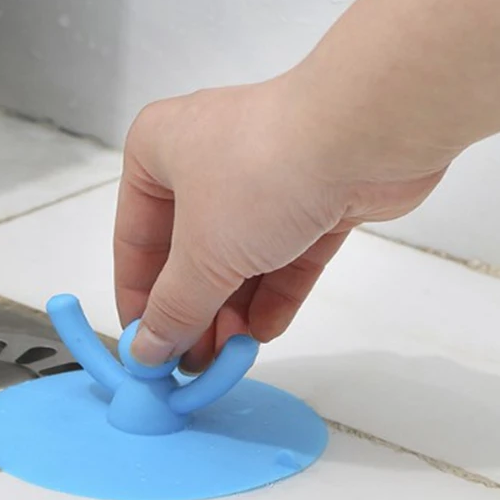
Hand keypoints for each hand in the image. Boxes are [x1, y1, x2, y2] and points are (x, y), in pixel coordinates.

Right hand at [114, 71, 452, 369]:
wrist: (363, 134)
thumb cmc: (260, 174)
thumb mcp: (202, 254)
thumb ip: (174, 309)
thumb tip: (147, 352)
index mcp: (158, 150)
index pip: (135, 238)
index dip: (138, 299)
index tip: (145, 351)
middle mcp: (206, 157)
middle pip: (189, 250)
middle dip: (194, 310)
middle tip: (194, 365)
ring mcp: (264, 175)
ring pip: (240, 255)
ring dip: (233, 309)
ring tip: (230, 358)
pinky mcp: (314, 195)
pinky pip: (285, 253)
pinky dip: (274, 293)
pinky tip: (263, 333)